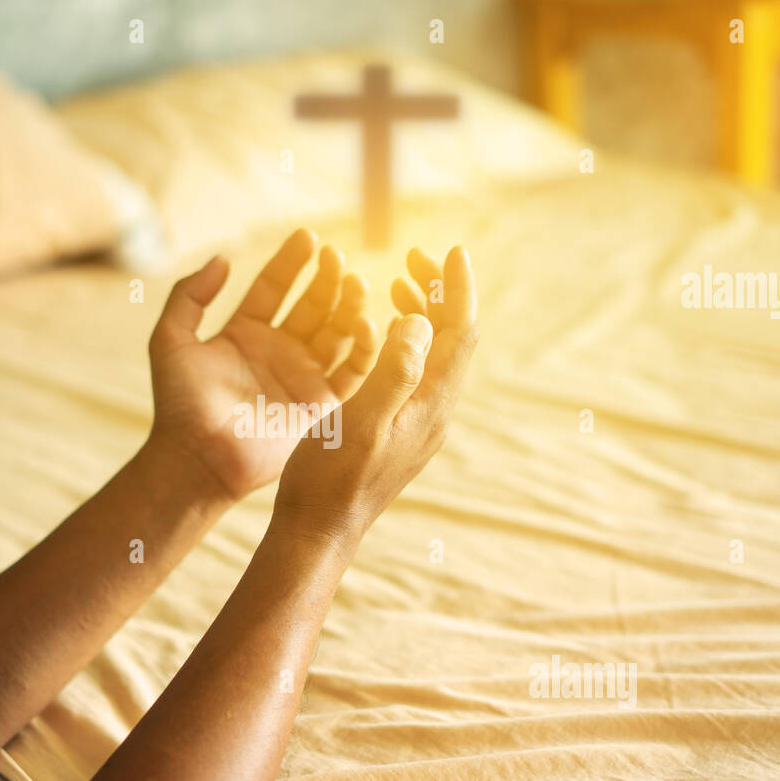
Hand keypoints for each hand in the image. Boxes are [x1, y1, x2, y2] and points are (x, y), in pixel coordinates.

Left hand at [147, 228, 381, 499]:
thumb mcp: (170, 341)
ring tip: (356, 282)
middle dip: (326, 279)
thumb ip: (189, 296)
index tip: (308, 236)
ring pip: (336, 331)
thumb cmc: (178, 404)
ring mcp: (303, 376)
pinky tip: (366, 322)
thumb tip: (222, 259)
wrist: (197, 458)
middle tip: (337, 257)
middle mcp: (279, 351)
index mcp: (245, 333)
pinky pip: (352, 371)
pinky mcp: (322, 405)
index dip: (291, 262)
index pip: (274, 287)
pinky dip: (365, 347)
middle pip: (312, 304)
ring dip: (349, 305)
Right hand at [274, 245, 478, 543]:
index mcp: (428, 404)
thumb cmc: (330, 478)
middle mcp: (433, 411)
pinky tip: (387, 334)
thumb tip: (421, 321)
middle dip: (441, 293)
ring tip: (401, 284)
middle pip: (453, 339)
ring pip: (436, 355)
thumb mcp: (360, 421)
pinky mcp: (402, 430)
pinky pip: (418, 371)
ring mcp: (419, 422)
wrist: (320, 530)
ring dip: (426, 314)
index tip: (451, 250)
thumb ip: (393, 371)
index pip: (459, 333)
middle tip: (414, 258)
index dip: (458, 288)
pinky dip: (409, 340)